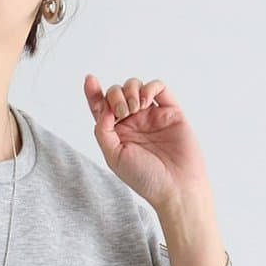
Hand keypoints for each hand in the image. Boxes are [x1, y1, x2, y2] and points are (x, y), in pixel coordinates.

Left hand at [83, 73, 210, 211]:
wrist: (175, 186)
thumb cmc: (145, 178)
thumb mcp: (113, 157)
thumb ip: (103, 131)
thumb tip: (104, 107)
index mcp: (117, 134)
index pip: (101, 108)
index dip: (94, 93)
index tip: (90, 79)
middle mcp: (133, 123)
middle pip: (116, 93)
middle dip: (115, 95)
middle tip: (123, 113)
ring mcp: (151, 115)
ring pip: (135, 86)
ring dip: (131, 90)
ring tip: (135, 108)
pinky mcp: (170, 111)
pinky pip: (159, 87)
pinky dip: (150, 86)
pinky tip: (146, 100)